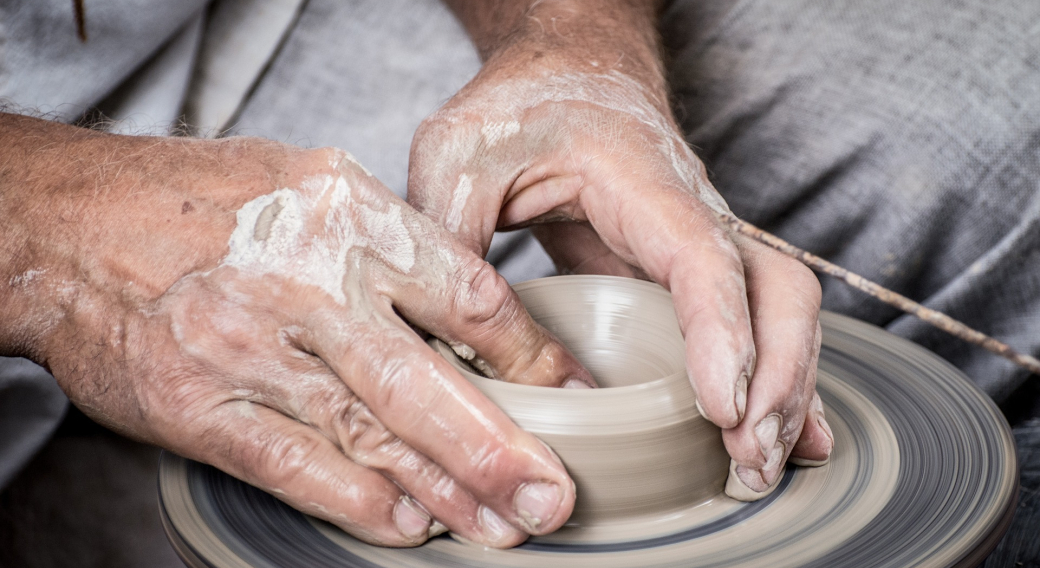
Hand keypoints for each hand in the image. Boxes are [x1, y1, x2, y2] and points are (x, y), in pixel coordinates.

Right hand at [0, 114, 593, 546]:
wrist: (75, 224)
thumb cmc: (208, 201)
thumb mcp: (316, 183)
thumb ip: (393, 244)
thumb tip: (475, 313)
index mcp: (348, 216)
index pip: (467, 295)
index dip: (529, 355)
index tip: (571, 393)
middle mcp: (305, 284)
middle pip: (423, 382)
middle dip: (498, 448)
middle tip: (551, 496)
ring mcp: (250, 350)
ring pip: (367, 434)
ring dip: (441, 488)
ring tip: (497, 524)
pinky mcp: (201, 406)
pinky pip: (292, 464)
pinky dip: (354, 499)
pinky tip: (406, 522)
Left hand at [412, 0, 832, 497]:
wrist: (565, 69)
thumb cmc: (516, 105)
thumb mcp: (458, 154)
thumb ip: (449, 236)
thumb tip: (446, 342)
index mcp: (640, 180)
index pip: (703, 257)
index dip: (722, 335)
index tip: (723, 409)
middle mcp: (692, 211)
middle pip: (777, 290)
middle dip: (779, 378)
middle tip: (746, 460)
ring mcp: (701, 241)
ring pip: (781, 310)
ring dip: (786, 390)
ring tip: (759, 469)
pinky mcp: (689, 271)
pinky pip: (754, 320)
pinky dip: (775, 379)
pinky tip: (777, 435)